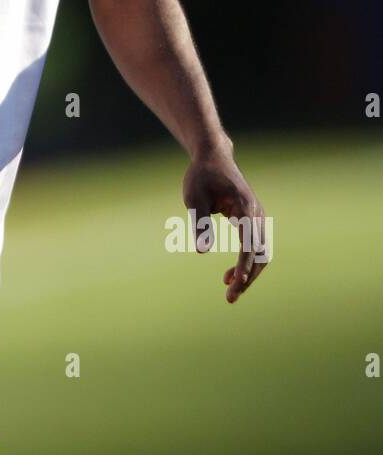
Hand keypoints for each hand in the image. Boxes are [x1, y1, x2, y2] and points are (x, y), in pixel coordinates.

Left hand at [182, 144, 268, 303]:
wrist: (214, 158)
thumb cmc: (201, 176)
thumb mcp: (193, 197)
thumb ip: (199, 223)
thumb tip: (201, 251)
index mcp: (245, 207)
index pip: (249, 243)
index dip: (244, 266)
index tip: (235, 283)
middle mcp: (257, 214)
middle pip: (260, 253)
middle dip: (248, 277)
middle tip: (230, 297)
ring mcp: (258, 217)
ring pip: (261, 253)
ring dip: (249, 273)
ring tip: (229, 290)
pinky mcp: (254, 221)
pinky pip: (256, 247)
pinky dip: (247, 264)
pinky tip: (229, 275)